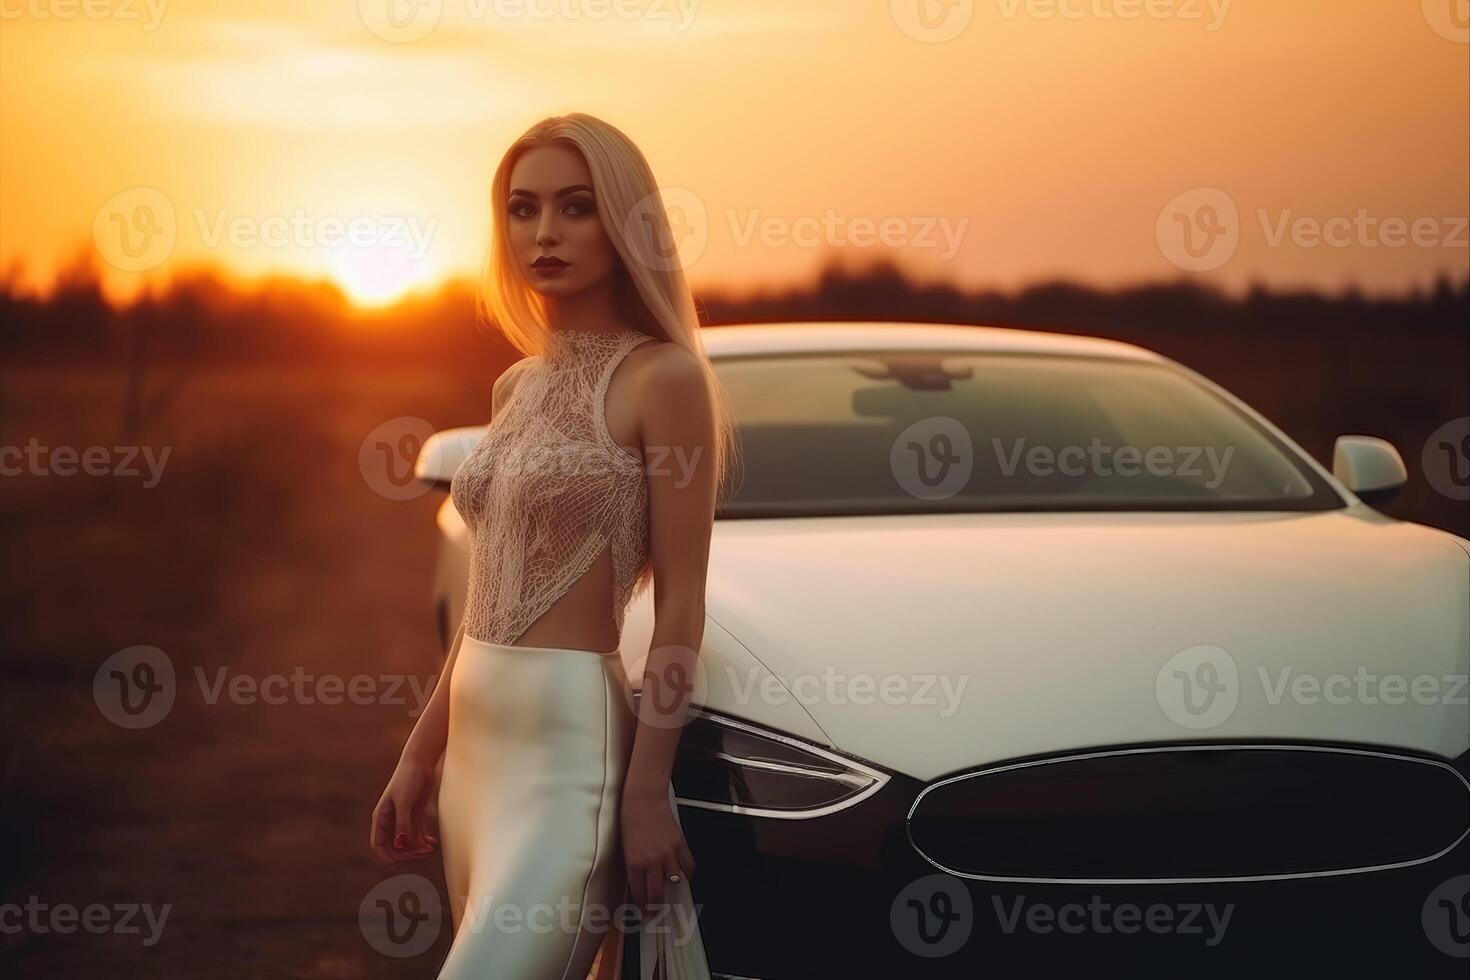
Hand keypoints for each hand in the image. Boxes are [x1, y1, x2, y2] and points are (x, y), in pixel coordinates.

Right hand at [369, 757, 438, 864]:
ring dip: (416, 849)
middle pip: (393, 846)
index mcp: (381, 817)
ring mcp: (403, 818)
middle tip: (420, 852)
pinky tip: (432, 843)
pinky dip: (423, 841)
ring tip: (429, 849)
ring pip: (406, 842)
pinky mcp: (415, 815)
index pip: (377, 844)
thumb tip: (401, 845)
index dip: (386, 856)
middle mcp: (390, 820)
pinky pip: (417, 834)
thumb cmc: (408, 779)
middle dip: (406, 853)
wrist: (421, 762)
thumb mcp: (405, 804)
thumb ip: (402, 825)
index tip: (399, 861)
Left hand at [620, 790, 695, 918]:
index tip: (642, 912)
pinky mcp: (680, 844)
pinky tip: (682, 876)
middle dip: (656, 908)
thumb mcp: (625, 847)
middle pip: (657, 895)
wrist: (643, 798)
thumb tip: (637, 881)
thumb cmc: (629, 817)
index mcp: (634, 863)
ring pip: (675, 884)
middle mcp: (652, 862)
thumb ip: (632, 866)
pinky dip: (686, 873)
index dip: (641, 907)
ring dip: (672, 892)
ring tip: (670, 897)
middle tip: (655, 913)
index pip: (639, 895)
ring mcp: (668, 854)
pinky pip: (688, 866)